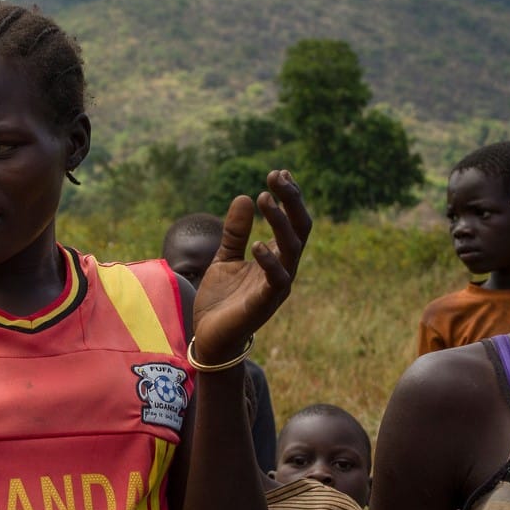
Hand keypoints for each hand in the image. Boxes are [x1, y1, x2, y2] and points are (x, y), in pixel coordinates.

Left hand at [193, 170, 312, 364]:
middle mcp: (283, 268)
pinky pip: (277, 280)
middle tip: (276, 176)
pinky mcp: (264, 303)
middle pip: (299, 229)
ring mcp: (276, 286)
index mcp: (276, 257)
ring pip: (291, 249)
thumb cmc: (221, 299)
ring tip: (265, 199)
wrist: (209, 336)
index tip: (278, 173)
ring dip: (280, 223)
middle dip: (291, 201)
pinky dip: (270, 261)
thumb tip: (243, 197)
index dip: (288, 198)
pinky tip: (259, 244)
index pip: (292, 222)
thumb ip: (235, 232)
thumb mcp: (224, 258)